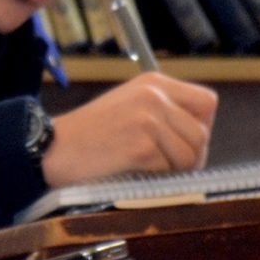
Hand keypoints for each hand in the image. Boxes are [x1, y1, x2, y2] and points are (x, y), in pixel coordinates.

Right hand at [40, 73, 218, 188]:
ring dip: (174, 169)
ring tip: (147, 167)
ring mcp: (148, 119)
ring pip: (191, 154)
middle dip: (191, 155)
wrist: (53, 148)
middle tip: (166, 165)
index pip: (207, 102)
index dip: (201, 126)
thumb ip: (164, 111)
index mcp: (153, 82)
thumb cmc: (89, 133)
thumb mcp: (129, 105)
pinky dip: (156, 176)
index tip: (183, 142)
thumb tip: (200, 135)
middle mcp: (154, 95)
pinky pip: (170, 169)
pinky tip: (133, 170)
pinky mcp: (141, 145)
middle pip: (202, 133)